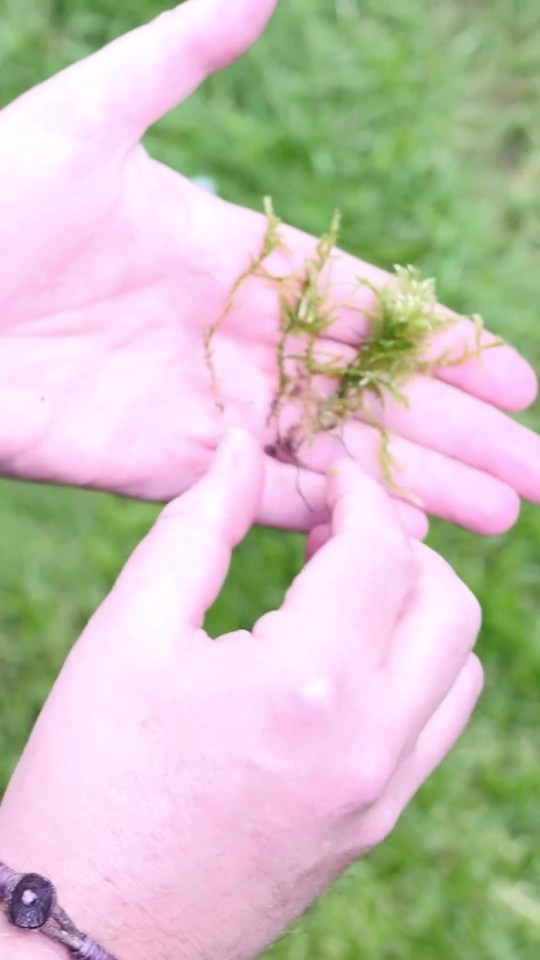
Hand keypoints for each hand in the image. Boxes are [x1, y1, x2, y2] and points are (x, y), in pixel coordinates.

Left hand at [0, 0, 537, 533]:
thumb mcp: (85, 118)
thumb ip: (177, 58)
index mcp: (235, 257)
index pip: (367, 305)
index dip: (445, 345)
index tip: (518, 380)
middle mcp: (236, 338)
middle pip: (370, 391)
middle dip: (459, 433)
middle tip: (537, 473)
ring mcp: (206, 407)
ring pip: (333, 451)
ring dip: (417, 486)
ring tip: (500, 517)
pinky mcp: (168, 468)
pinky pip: (264, 495)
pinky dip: (329, 513)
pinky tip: (398, 535)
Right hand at [0, 430, 482, 959]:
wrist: (85, 926)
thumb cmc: (92, 775)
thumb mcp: (131, 631)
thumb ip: (197, 526)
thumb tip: (241, 449)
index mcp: (309, 686)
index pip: (383, 554)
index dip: (363, 495)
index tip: (334, 473)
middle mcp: (371, 745)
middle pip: (449, 605)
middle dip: (402, 547)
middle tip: (336, 528)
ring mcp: (382, 796)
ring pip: (457, 668)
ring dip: (417, 609)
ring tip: (340, 589)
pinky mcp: (373, 826)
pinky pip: (432, 727)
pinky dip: (411, 669)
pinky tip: (340, 657)